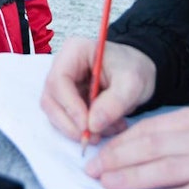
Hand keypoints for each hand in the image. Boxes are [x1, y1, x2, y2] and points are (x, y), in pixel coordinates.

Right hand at [40, 38, 155, 143]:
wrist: (138, 72)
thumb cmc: (134, 69)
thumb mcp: (132, 83)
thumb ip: (114, 102)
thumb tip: (92, 125)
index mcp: (74, 51)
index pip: (59, 80)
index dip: (69, 106)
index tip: (87, 126)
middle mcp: (62, 66)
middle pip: (51, 100)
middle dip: (70, 123)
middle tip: (93, 137)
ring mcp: (62, 85)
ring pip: (56, 113)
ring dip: (78, 130)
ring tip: (107, 131)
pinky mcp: (67, 100)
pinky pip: (66, 120)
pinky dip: (85, 130)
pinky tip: (106, 129)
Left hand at [86, 105, 188, 188]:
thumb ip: (180, 133)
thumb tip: (140, 144)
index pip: (149, 129)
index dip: (120, 142)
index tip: (99, 153)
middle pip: (152, 148)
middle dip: (118, 159)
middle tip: (94, 171)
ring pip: (167, 170)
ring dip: (135, 178)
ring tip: (110, 184)